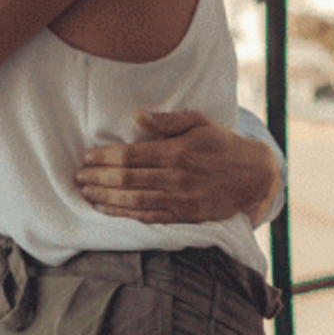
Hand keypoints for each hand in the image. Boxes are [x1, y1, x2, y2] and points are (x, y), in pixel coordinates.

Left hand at [74, 109, 277, 225]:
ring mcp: (182, 199)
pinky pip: (149, 218)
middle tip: (79, 176)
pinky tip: (107, 210)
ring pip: (135, 201)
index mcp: (178, 151)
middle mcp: (178, 177)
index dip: (105, 157)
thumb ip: (167, 121)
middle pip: (129, 179)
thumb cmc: (222, 144)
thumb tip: (136, 116)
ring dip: (107, 197)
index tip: (87, 156)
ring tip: (87, 192)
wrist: (254, 176)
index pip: (132, 155)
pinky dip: (125, 215)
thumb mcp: (199, 122)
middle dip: (99, 178)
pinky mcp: (186, 216)